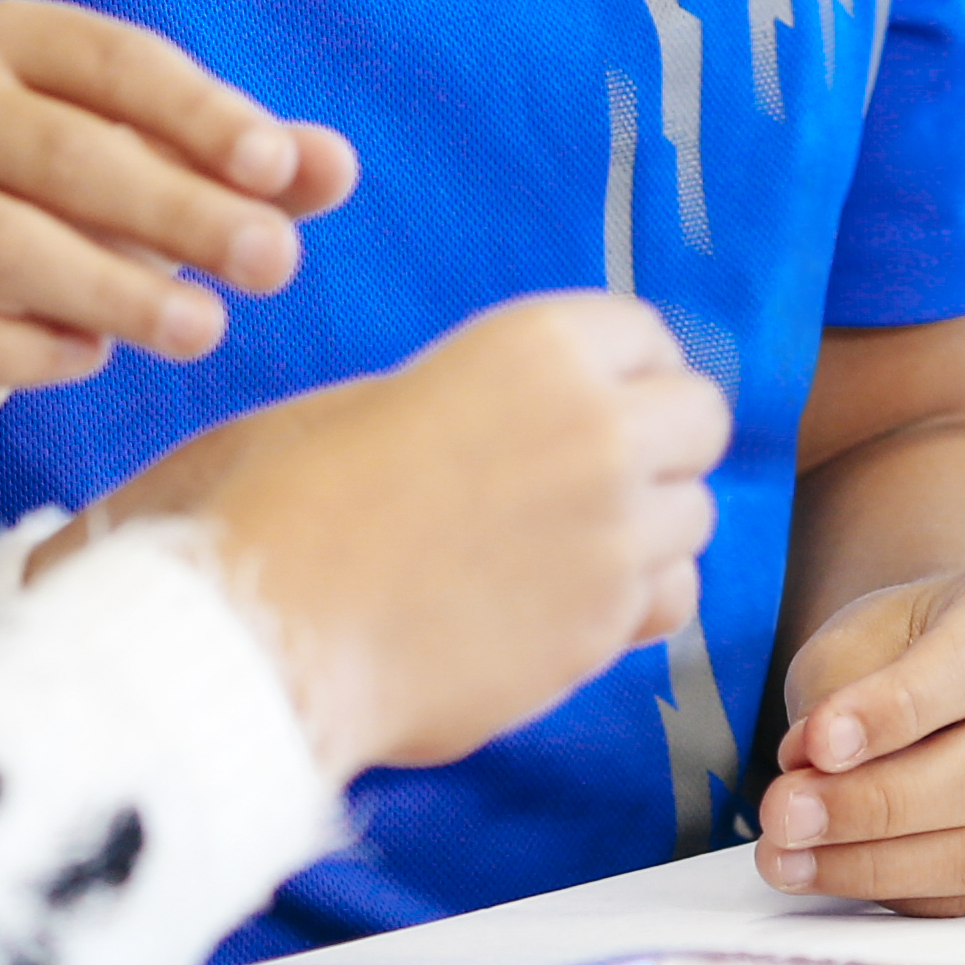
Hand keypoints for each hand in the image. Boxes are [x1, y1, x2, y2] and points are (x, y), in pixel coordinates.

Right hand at [0, 0, 357, 455]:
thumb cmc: (62, 220)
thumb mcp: (158, 180)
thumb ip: (250, 169)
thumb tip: (338, 165)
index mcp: (10, 41)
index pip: (116, 60)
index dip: (201, 113)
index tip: (279, 170)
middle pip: (66, 153)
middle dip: (180, 210)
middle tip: (275, 265)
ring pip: (5, 242)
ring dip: (115, 289)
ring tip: (205, 332)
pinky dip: (28, 350)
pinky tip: (92, 362)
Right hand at [80, 292, 722, 779]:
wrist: (264, 632)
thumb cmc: (287, 507)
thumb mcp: (377, 401)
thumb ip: (482, 397)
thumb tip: (533, 419)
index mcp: (536, 347)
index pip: (647, 332)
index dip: (619, 370)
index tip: (592, 398)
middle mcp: (598, 429)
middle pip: (699, 418)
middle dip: (656, 443)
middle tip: (590, 476)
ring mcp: (614, 533)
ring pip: (693, 516)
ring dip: (643, 529)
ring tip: (557, 548)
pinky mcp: (606, 627)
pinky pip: (669, 600)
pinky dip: (632, 604)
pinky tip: (563, 607)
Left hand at [755, 561, 964, 913]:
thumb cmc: (918, 644)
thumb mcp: (867, 634)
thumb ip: (839, 691)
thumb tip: (810, 771)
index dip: (893, 712)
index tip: (815, 745)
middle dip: (875, 804)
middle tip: (785, 815)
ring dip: (878, 864)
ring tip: (791, 857)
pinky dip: (907, 895)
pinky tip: (839, 876)